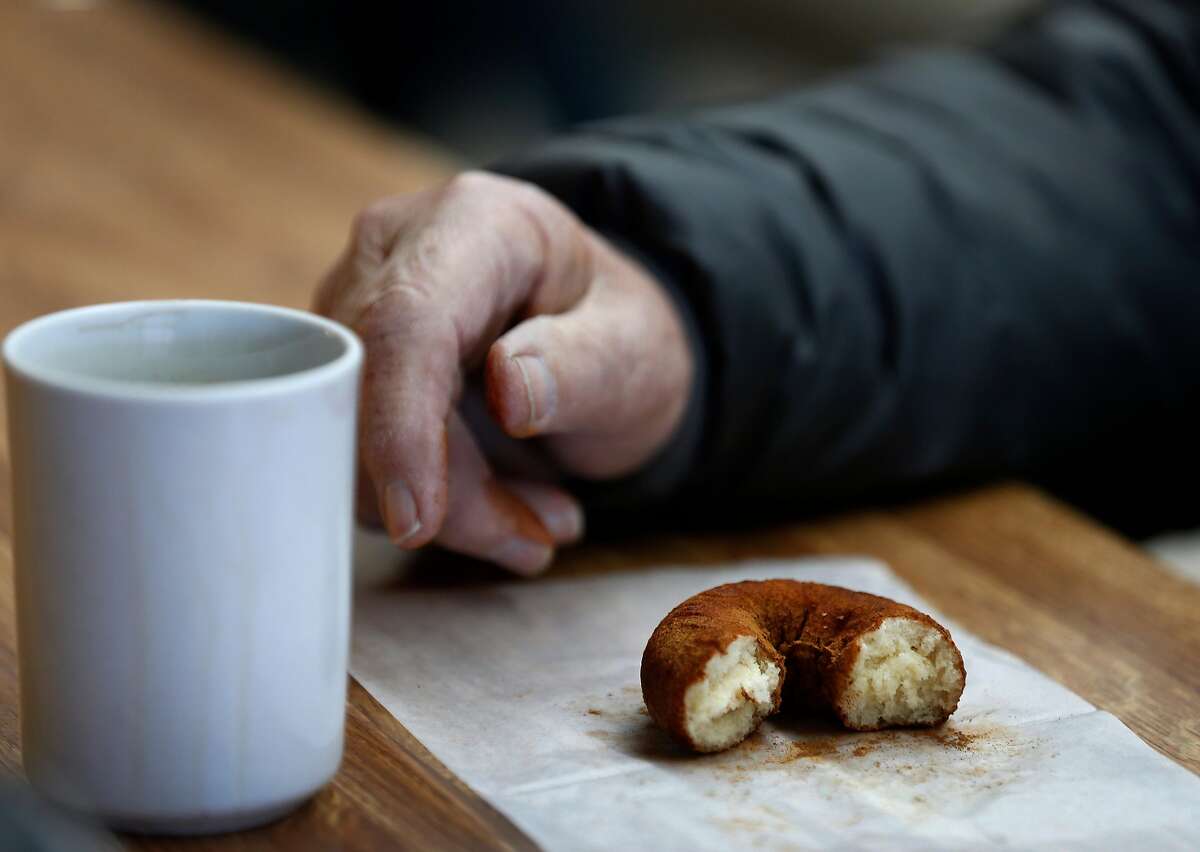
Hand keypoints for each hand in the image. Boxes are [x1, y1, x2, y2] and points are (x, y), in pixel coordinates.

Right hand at [315, 171, 692, 574]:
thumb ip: (582, 365)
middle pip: (372, 389)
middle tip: (536, 540)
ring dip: (449, 509)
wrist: (595, 336)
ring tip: (537, 522)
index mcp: (476, 224)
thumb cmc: (616, 333)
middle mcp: (397, 251)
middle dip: (448, 492)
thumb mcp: (635, 350)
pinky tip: (502, 507)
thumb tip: (509, 391)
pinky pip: (362, 454)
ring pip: (355, 436)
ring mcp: (358, 304)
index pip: (408, 320)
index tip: (418, 520)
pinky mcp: (347, 365)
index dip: (402, 424)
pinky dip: (433, 504)